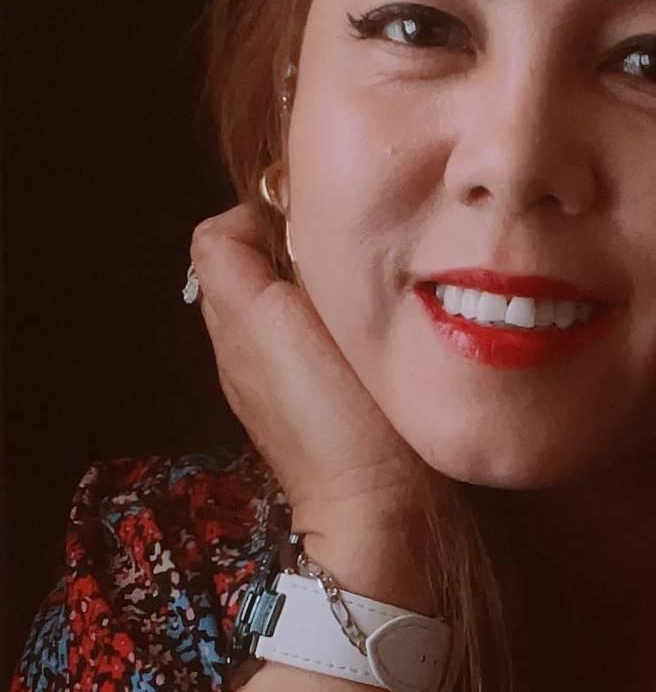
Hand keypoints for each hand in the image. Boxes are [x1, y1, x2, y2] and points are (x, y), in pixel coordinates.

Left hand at [190, 203, 434, 605]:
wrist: (370, 505)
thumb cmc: (356, 406)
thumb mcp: (331, 316)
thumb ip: (305, 263)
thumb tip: (300, 221)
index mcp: (241, 313)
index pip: (219, 234)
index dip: (264, 216)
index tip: (318, 222)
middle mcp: (232, 342)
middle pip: (234, 266)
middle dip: (278, 247)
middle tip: (338, 251)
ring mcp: (250, 378)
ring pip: (256, 303)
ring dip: (290, 286)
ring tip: (345, 290)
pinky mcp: (274, 405)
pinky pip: (273, 340)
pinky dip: (298, 324)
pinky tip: (343, 337)